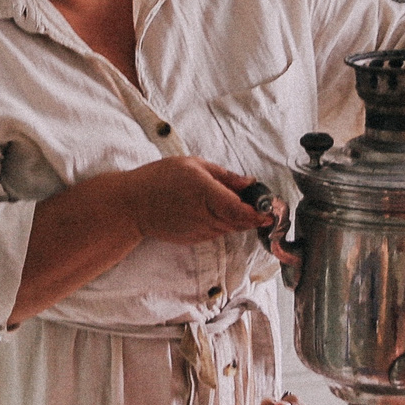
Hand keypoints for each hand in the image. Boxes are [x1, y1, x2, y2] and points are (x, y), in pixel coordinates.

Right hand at [122, 156, 280, 244]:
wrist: (133, 206)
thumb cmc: (160, 179)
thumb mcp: (193, 165)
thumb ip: (224, 176)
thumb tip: (250, 183)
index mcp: (206, 193)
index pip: (241, 211)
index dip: (259, 213)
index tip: (271, 211)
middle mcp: (205, 215)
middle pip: (239, 222)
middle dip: (253, 216)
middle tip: (264, 207)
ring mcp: (198, 231)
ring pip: (229, 229)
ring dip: (238, 220)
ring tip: (238, 206)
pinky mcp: (193, 239)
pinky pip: (216, 233)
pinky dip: (222, 224)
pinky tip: (214, 212)